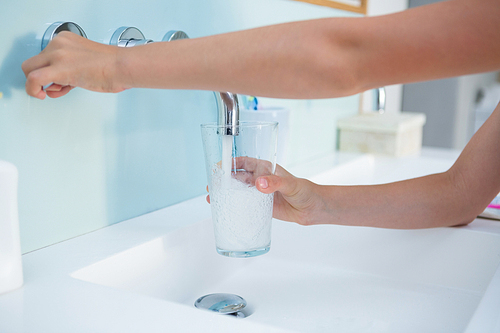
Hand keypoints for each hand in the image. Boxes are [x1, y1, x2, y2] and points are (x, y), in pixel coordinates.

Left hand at [22, 31, 123, 98]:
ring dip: (41, 84)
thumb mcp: (87, 61)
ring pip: (30, 70)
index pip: (46, 56)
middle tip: (54, 86)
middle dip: (41, 77)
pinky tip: (41, 95)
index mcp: (66, 39)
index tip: (59, 81)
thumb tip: (61, 81)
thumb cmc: (113, 67)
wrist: (122, 67)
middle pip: (33, 62)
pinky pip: (33, 79)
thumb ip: (71, 67)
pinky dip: (32, 89)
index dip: (51, 71)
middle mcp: (58, 44)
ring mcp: (57, 55)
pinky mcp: (58, 69)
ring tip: (60, 90)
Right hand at [206, 157, 325, 225]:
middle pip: (237, 177)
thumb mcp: (290, 184)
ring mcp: (260, 193)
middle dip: (223, 179)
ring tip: (212, 197)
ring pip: (238, 191)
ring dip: (226, 193)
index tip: (219, 165)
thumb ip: (275, 183)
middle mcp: (260, 180)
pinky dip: (234, 206)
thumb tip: (260, 184)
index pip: (245, 162)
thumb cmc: (305, 191)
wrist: (312, 209)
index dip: (231, 162)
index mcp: (266, 169)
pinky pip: (244, 205)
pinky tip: (225, 209)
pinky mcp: (261, 207)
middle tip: (211, 183)